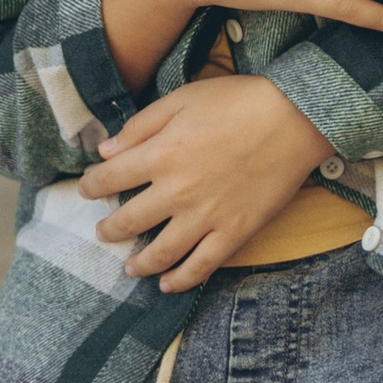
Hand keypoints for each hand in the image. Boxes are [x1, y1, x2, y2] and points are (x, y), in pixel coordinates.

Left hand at [80, 73, 340, 289]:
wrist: (296, 117)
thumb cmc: (238, 101)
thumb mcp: (182, 98)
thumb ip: (141, 126)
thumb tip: (107, 151)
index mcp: (159, 154)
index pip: (108, 178)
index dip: (91, 185)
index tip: (87, 189)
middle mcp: (176, 191)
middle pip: (128, 222)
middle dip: (109, 229)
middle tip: (104, 232)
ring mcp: (205, 216)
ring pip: (160, 253)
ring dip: (138, 263)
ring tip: (130, 266)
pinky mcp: (234, 232)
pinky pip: (201, 266)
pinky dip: (180, 280)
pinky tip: (167, 284)